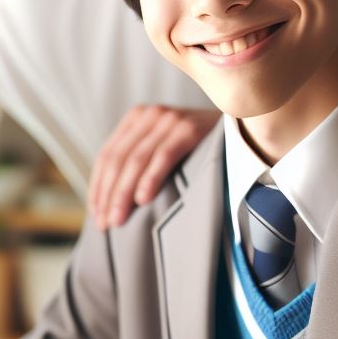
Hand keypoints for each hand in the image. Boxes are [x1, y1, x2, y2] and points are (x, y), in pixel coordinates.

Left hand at [88, 107, 217, 229]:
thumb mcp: (163, 149)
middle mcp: (150, 115)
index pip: (108, 155)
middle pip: (119, 159)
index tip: (95, 214)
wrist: (241, 131)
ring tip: (119, 218)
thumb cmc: (198, 150)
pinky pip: (164, 156)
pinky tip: (143, 199)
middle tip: (105, 223)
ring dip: (124, 192)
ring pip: (137, 159)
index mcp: (137, 118)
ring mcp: (170, 119)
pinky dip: (150, 178)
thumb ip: (139, 163)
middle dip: (109, 194)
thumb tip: (108, 202)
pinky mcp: (190, 128)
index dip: (98, 186)